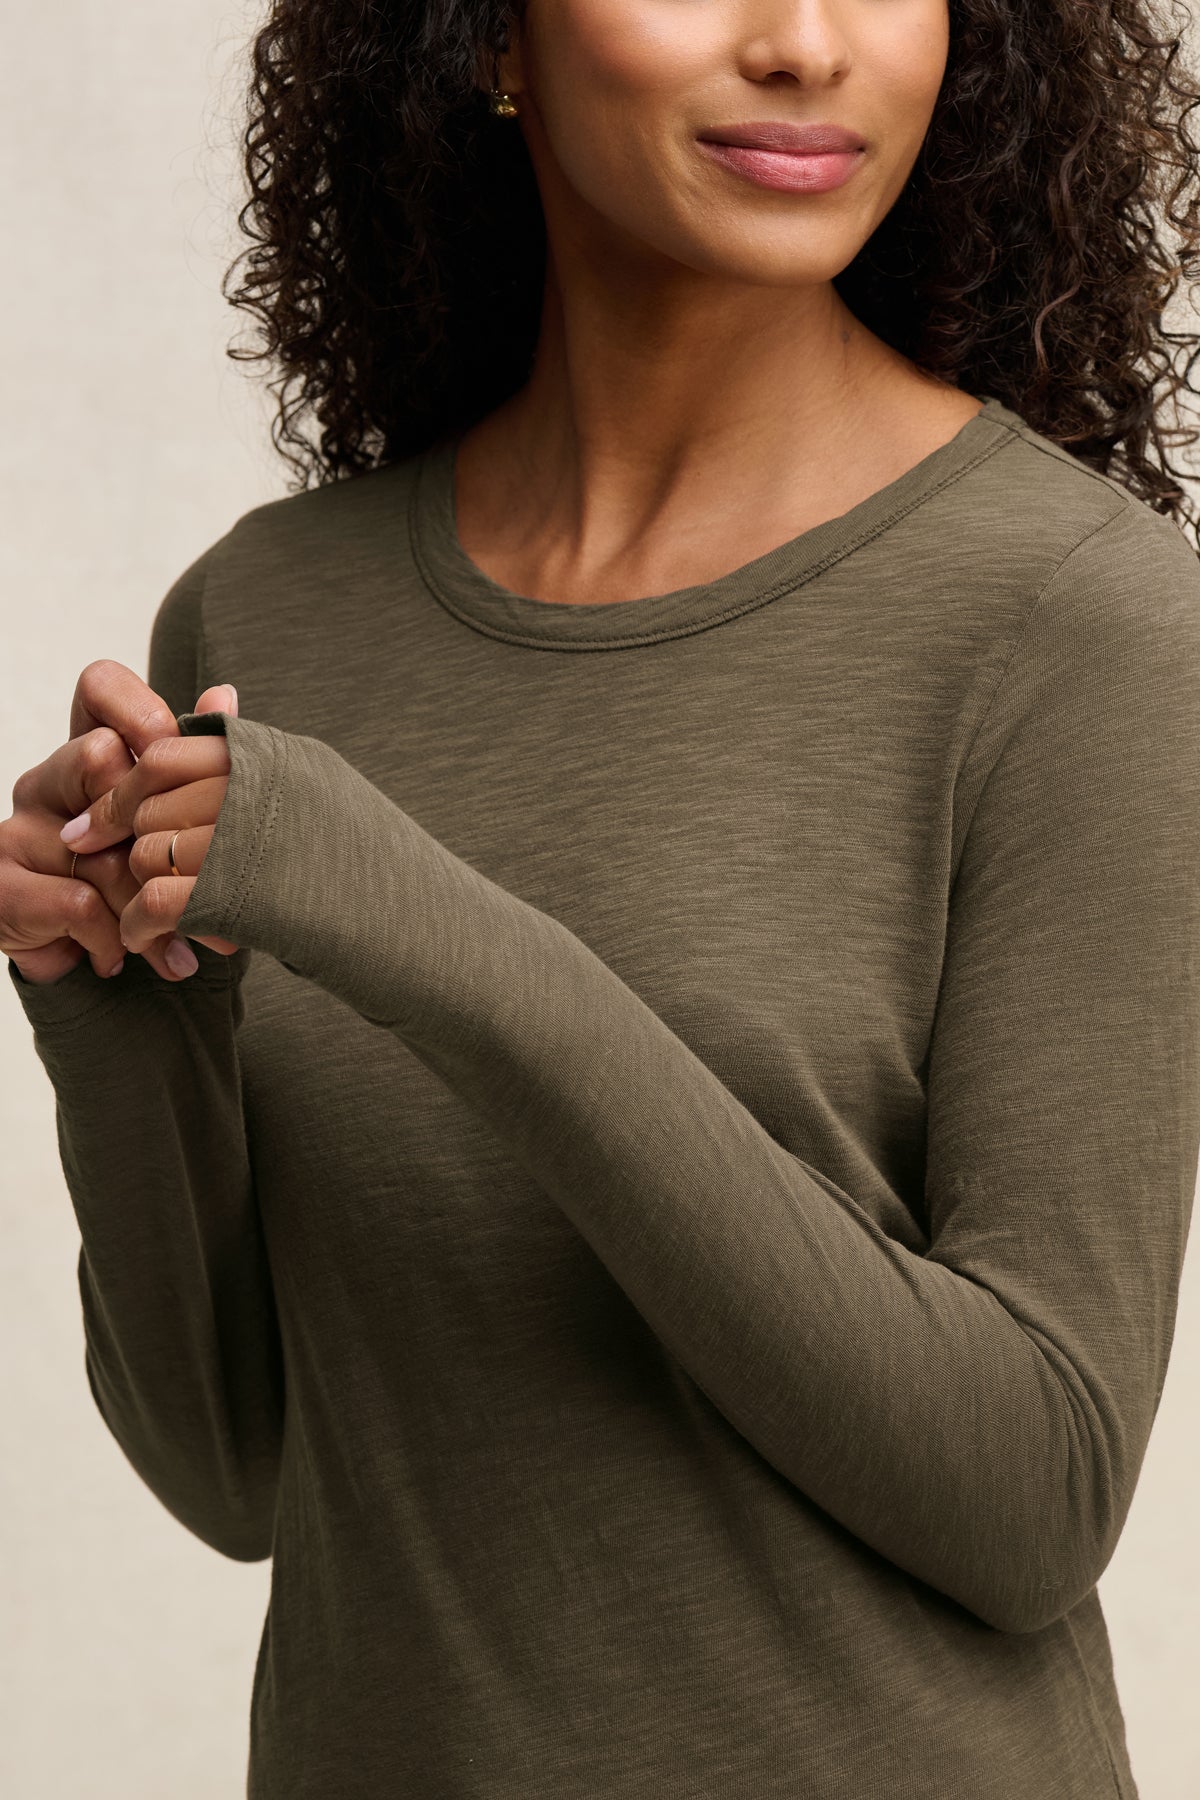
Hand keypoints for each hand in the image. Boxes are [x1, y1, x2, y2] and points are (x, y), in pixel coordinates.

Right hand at [1, 662, 234, 986]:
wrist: (67, 952)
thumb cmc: (128, 879)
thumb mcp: (167, 827)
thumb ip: (193, 767)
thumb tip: (225, 696)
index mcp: (89, 750)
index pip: (100, 687)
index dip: (141, 709)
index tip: (178, 755)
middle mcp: (49, 780)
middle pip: (99, 757)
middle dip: (155, 826)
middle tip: (192, 875)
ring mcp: (22, 828)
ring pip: (102, 848)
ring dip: (150, 904)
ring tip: (181, 942)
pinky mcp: (4, 881)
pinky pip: (79, 901)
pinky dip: (113, 937)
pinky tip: (121, 958)